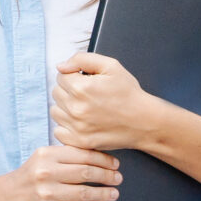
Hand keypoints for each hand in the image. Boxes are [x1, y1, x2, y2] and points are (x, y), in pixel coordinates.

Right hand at [0, 143, 121, 200]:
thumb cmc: (24, 179)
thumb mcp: (40, 160)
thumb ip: (64, 157)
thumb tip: (96, 158)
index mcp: (46, 155)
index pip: (83, 154)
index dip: (104, 160)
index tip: (114, 164)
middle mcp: (46, 172)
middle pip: (87, 172)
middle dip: (108, 176)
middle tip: (118, 178)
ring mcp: (47, 193)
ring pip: (85, 192)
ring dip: (104, 193)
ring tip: (113, 193)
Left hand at [51, 52, 169, 152]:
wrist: (144, 121)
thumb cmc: (129, 94)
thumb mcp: (111, 66)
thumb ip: (82, 59)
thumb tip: (61, 66)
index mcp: (81, 88)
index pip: (60, 76)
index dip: (73, 76)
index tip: (85, 81)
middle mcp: (76, 108)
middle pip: (56, 93)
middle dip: (69, 90)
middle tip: (87, 94)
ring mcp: (76, 127)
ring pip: (55, 111)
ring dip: (65, 108)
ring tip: (84, 107)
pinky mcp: (79, 141)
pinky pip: (58, 131)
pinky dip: (66, 126)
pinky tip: (80, 122)